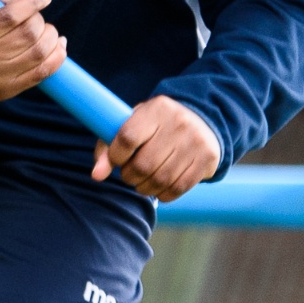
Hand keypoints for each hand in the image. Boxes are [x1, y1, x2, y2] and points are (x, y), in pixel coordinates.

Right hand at [0, 0, 65, 103]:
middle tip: (39, 15)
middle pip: (27, 35)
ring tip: (48, 30)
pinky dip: (56, 57)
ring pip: (38, 54)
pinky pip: (41, 74)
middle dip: (40, 20)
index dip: (32, 4)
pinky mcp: (5, 91)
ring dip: (51, 37)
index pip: (8, 17)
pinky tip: (59, 45)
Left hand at [92, 96, 220, 202]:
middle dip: (129, 176)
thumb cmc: (157, 126)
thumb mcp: (134, 124)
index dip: (116, 155)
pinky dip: (163, 194)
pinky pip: (178, 188)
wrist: (202, 121)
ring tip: (142, 182)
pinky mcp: (207, 159)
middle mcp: (179, 122)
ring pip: (160, 179)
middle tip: (129, 174)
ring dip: (144, 188)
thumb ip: (109, 146)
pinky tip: (158, 187)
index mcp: (157, 108)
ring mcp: (195, 141)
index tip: (116, 160)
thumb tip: (96, 175)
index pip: (127, 137)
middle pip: (143, 163)